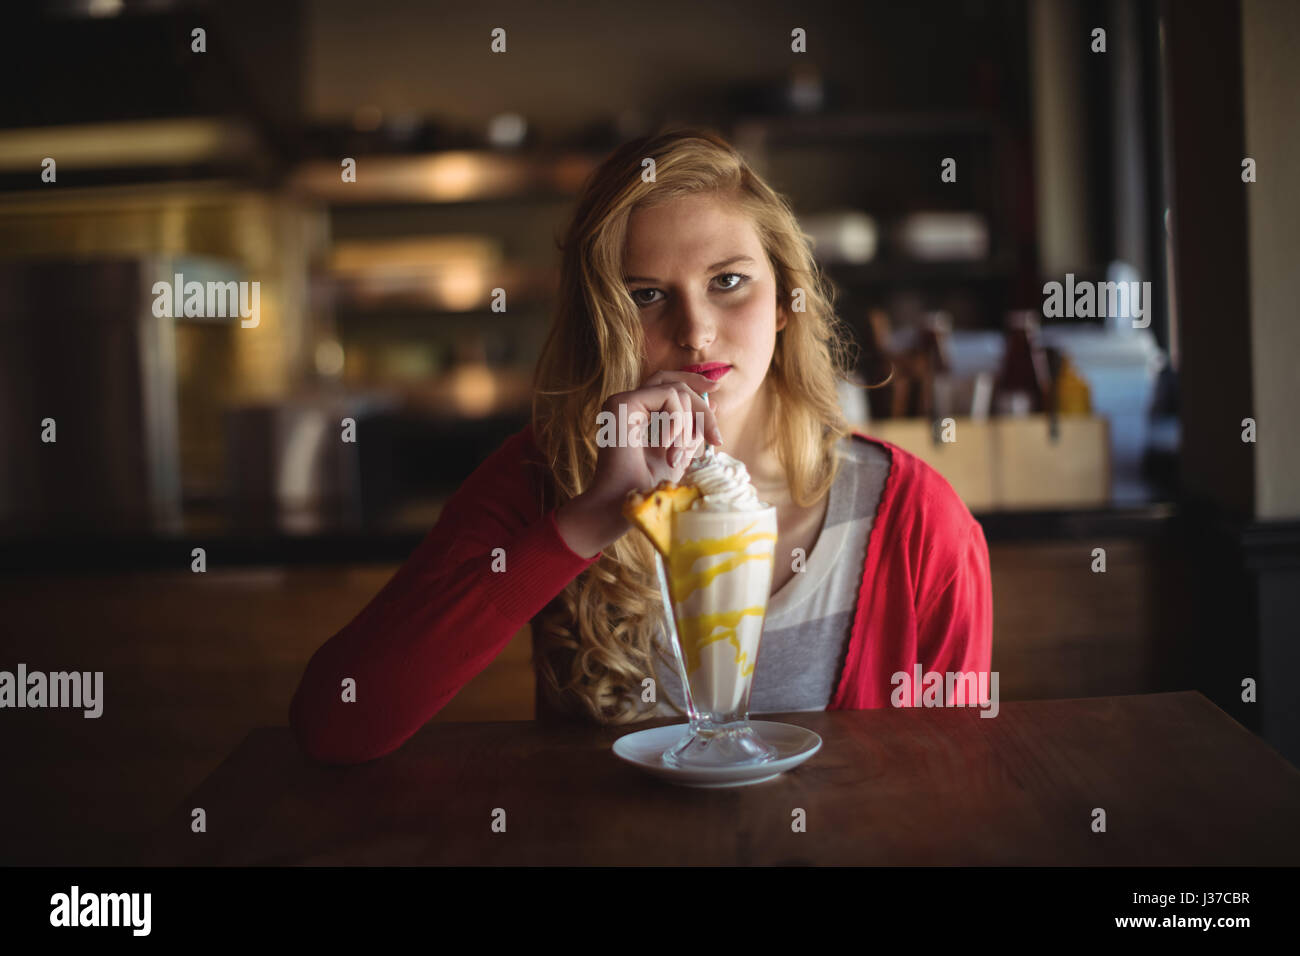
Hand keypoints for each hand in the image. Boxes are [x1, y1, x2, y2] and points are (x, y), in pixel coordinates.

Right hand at [555, 371, 723, 556]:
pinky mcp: (622, 403)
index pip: (666, 385)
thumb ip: (692, 430)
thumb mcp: (679, 454)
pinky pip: (669, 396)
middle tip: (715, 439)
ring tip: (676, 456)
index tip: (716, 392)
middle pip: (674, 383)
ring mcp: (621, 402)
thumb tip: (713, 403)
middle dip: (701, 408)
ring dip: (688, 426)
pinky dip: (678, 421)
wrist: (622, 504)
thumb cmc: (646, 487)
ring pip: (676, 390)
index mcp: (637, 414)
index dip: (693, 382)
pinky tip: (667, 447)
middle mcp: (627, 404)